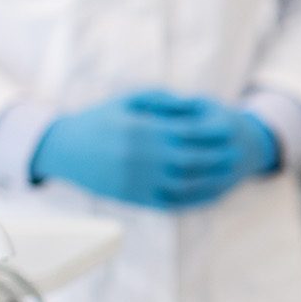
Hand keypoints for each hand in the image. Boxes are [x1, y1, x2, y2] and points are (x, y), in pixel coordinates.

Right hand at [29, 90, 278, 209]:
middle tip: (236, 152)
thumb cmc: (100, 119)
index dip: (213, 132)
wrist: (64, 148)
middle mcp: (143, 157)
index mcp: (143, 130)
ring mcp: (138, 180)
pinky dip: (192, 199)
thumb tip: (196, 105)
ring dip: (211, 178)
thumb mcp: (129, 100)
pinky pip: (170, 202)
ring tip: (228, 173)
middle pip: (193, 159)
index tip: (230, 128)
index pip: (189, 132)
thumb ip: (164, 100)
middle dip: (218, 155)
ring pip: (185, 183)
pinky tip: (207, 193)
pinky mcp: (133, 198)